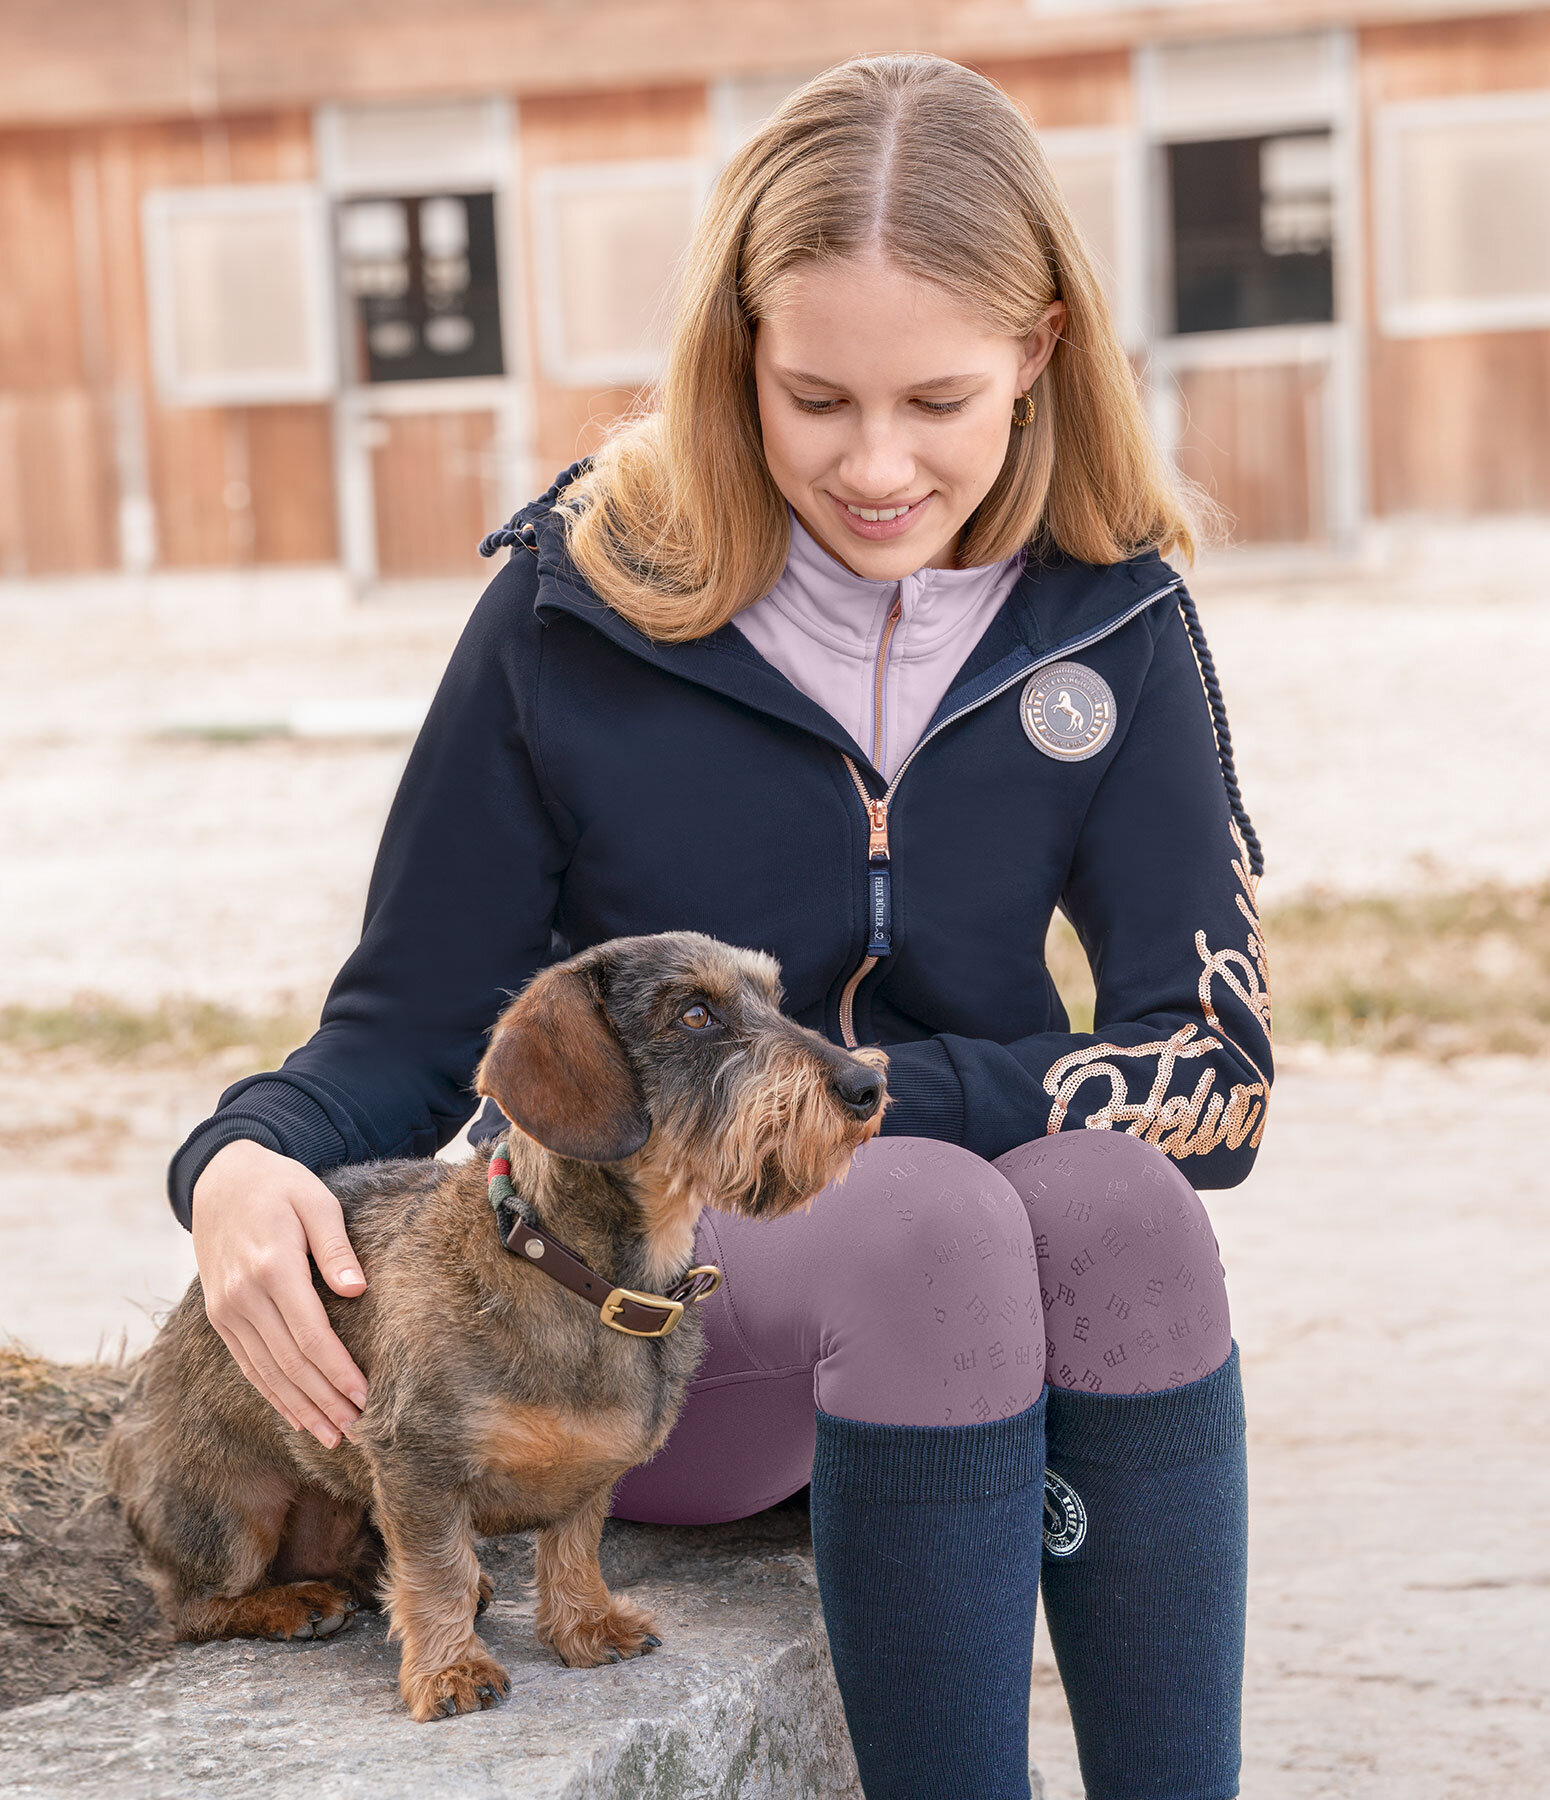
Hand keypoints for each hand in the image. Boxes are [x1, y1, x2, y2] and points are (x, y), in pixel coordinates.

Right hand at [191, 1139, 369, 1446]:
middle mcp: (242, 1296)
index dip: (337, 1371)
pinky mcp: (219, 1317)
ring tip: (332, 1435)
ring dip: (300, 1407)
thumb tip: (357, 1290)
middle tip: (357, 1430)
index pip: (309, 1334)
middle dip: (324, 1400)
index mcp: (271, 1267)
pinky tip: (297, 1415)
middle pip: (288, 1362)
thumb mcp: (315, 1201)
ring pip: (266, 1371)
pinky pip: (247, 1364)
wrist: (221, 1179)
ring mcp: (225, 1310)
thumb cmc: (280, 1187)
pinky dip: (273, 1394)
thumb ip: (336, 1246)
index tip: (365, 1396)